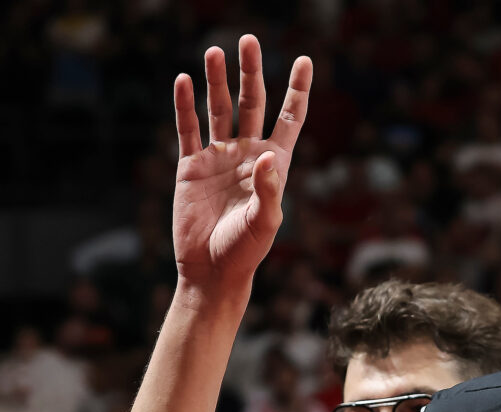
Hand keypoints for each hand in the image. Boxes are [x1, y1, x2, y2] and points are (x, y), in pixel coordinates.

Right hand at [172, 35, 311, 290]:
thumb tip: (266, 156)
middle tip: (248, 40)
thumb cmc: (246, 251)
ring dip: (217, 81)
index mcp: (275, 164)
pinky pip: (188, 129)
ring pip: (219, 110)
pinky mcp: (191, 167)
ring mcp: (219, 158)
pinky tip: (185, 80)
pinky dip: (185, 105)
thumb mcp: (265, 222)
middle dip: (250, 72)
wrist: (211, 271)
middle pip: (252, 103)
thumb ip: (269, 189)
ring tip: (215, 51)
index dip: (297, 90)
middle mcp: (248, 154)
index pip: (289, 118)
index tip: (304, 59)